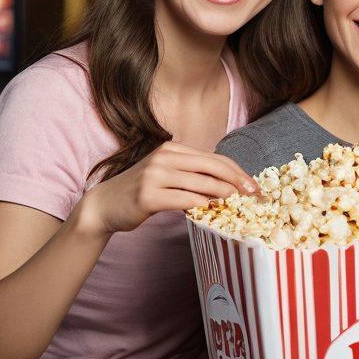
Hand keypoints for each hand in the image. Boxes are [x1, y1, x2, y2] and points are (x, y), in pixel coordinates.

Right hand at [73, 141, 257, 236]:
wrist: (105, 205)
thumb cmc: (142, 191)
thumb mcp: (168, 175)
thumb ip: (193, 175)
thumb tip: (229, 185)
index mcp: (173, 149)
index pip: (214, 158)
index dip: (237, 171)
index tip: (254, 185)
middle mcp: (164, 157)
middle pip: (211, 167)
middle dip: (236, 180)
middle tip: (253, 194)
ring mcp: (154, 175)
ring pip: (199, 183)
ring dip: (222, 193)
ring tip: (238, 202)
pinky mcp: (147, 195)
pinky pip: (181, 199)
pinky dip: (200, 204)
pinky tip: (211, 209)